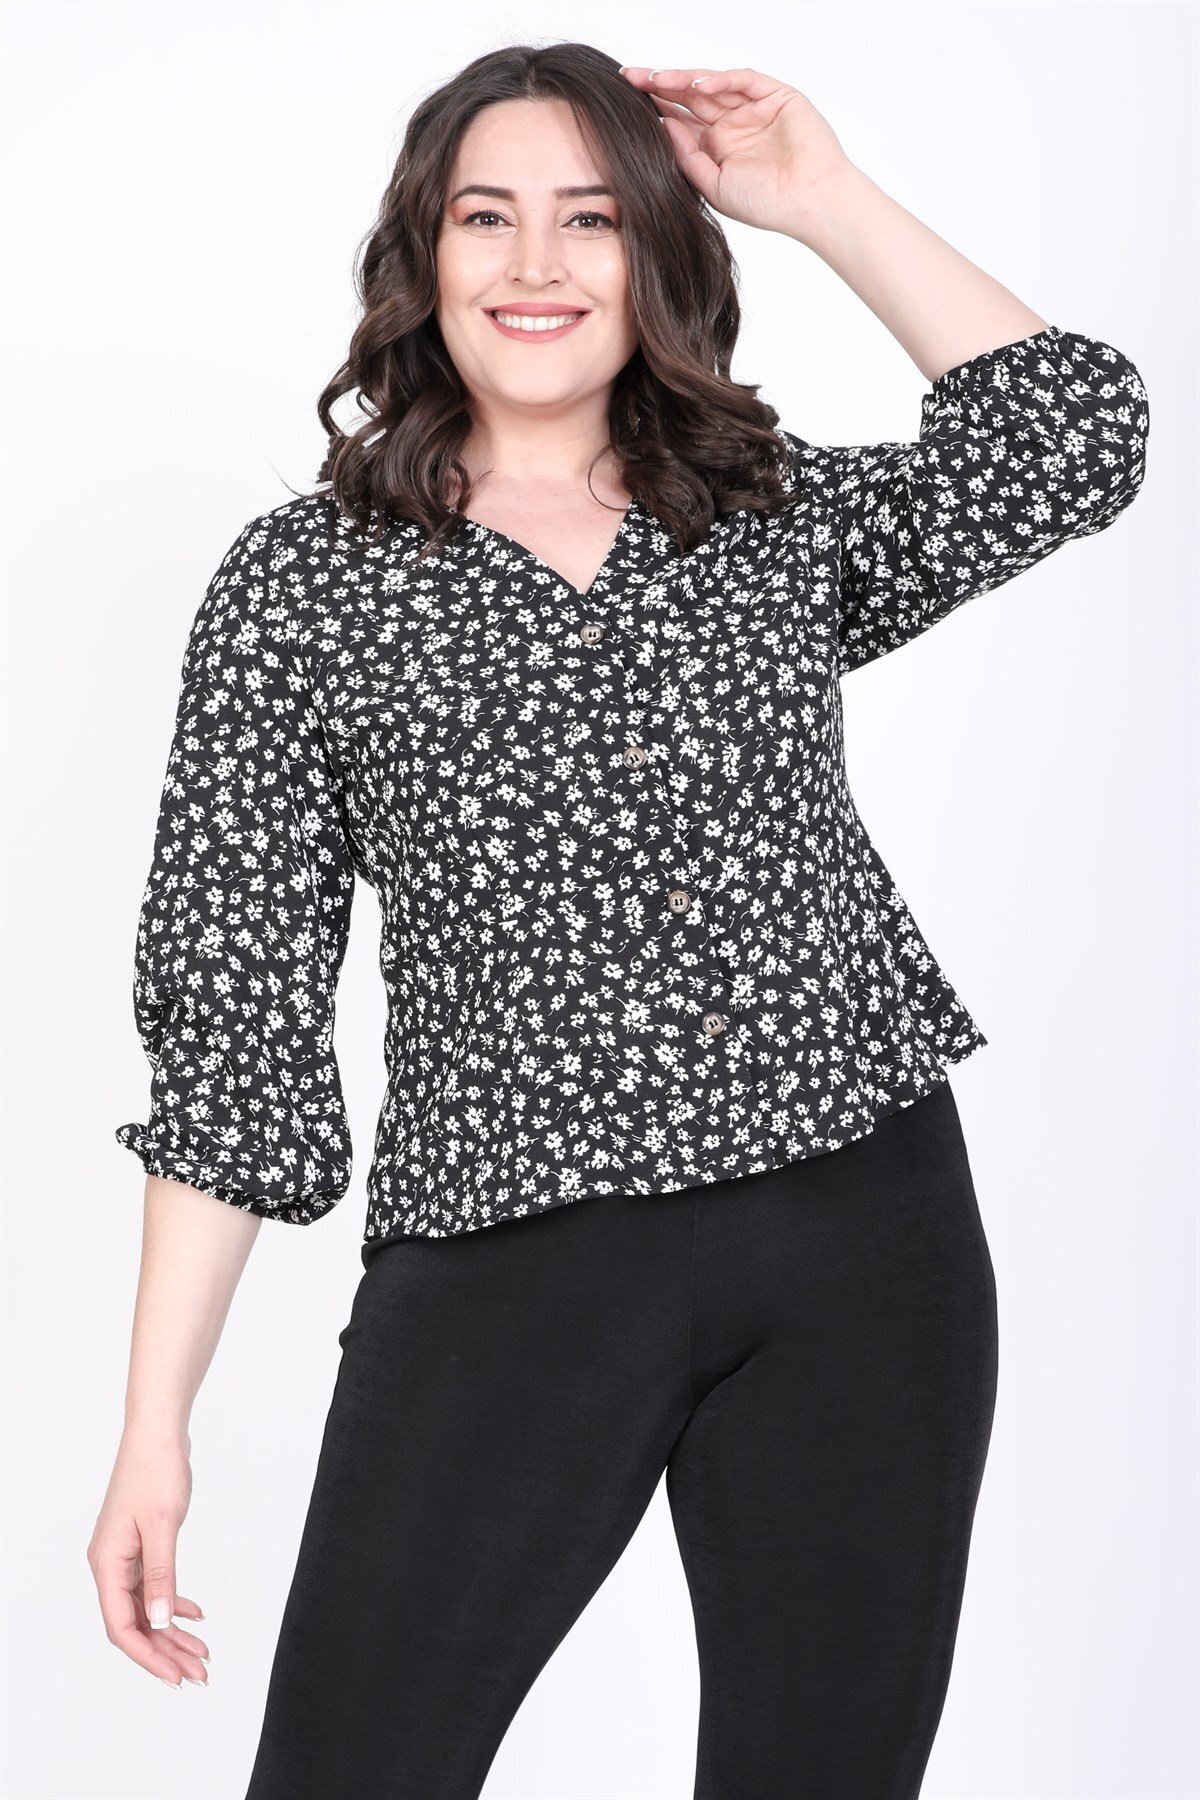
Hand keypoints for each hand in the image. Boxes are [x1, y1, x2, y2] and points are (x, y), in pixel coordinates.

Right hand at [87, 1427, 209, 1689]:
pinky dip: (174, 1602)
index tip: (176, 1676)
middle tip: (199, 1673)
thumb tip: (162, 1621)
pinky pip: (153, 1586)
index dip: (148, 1655)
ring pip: (146, 1607)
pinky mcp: (140, 1545)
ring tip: (202, 1653)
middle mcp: (110, 1564)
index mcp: (107, 1563)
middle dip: (165, 1651)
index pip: (122, 1626)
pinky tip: (196, 1615)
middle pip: (135, 1623)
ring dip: (172, 1632)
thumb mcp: (163, 1525)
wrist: (158, 1433)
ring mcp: (124, 1555)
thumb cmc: (156, 1470)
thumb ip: (162, 1575)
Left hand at [620, 65, 853, 237]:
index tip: (625, 100)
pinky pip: (743, 80)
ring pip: (713, 85)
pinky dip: (721, 80)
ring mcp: (754, 108)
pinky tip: (697, 85)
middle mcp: (732, 124)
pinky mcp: (776, 95)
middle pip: (690, 97)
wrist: (810, 203)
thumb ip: (687, 156)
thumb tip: (661, 125)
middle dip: (661, 85)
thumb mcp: (714, 185)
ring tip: (657, 78)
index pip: (680, 119)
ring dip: (684, 79)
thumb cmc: (767, 203)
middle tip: (631, 78)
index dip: (655, 107)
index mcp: (717, 147)